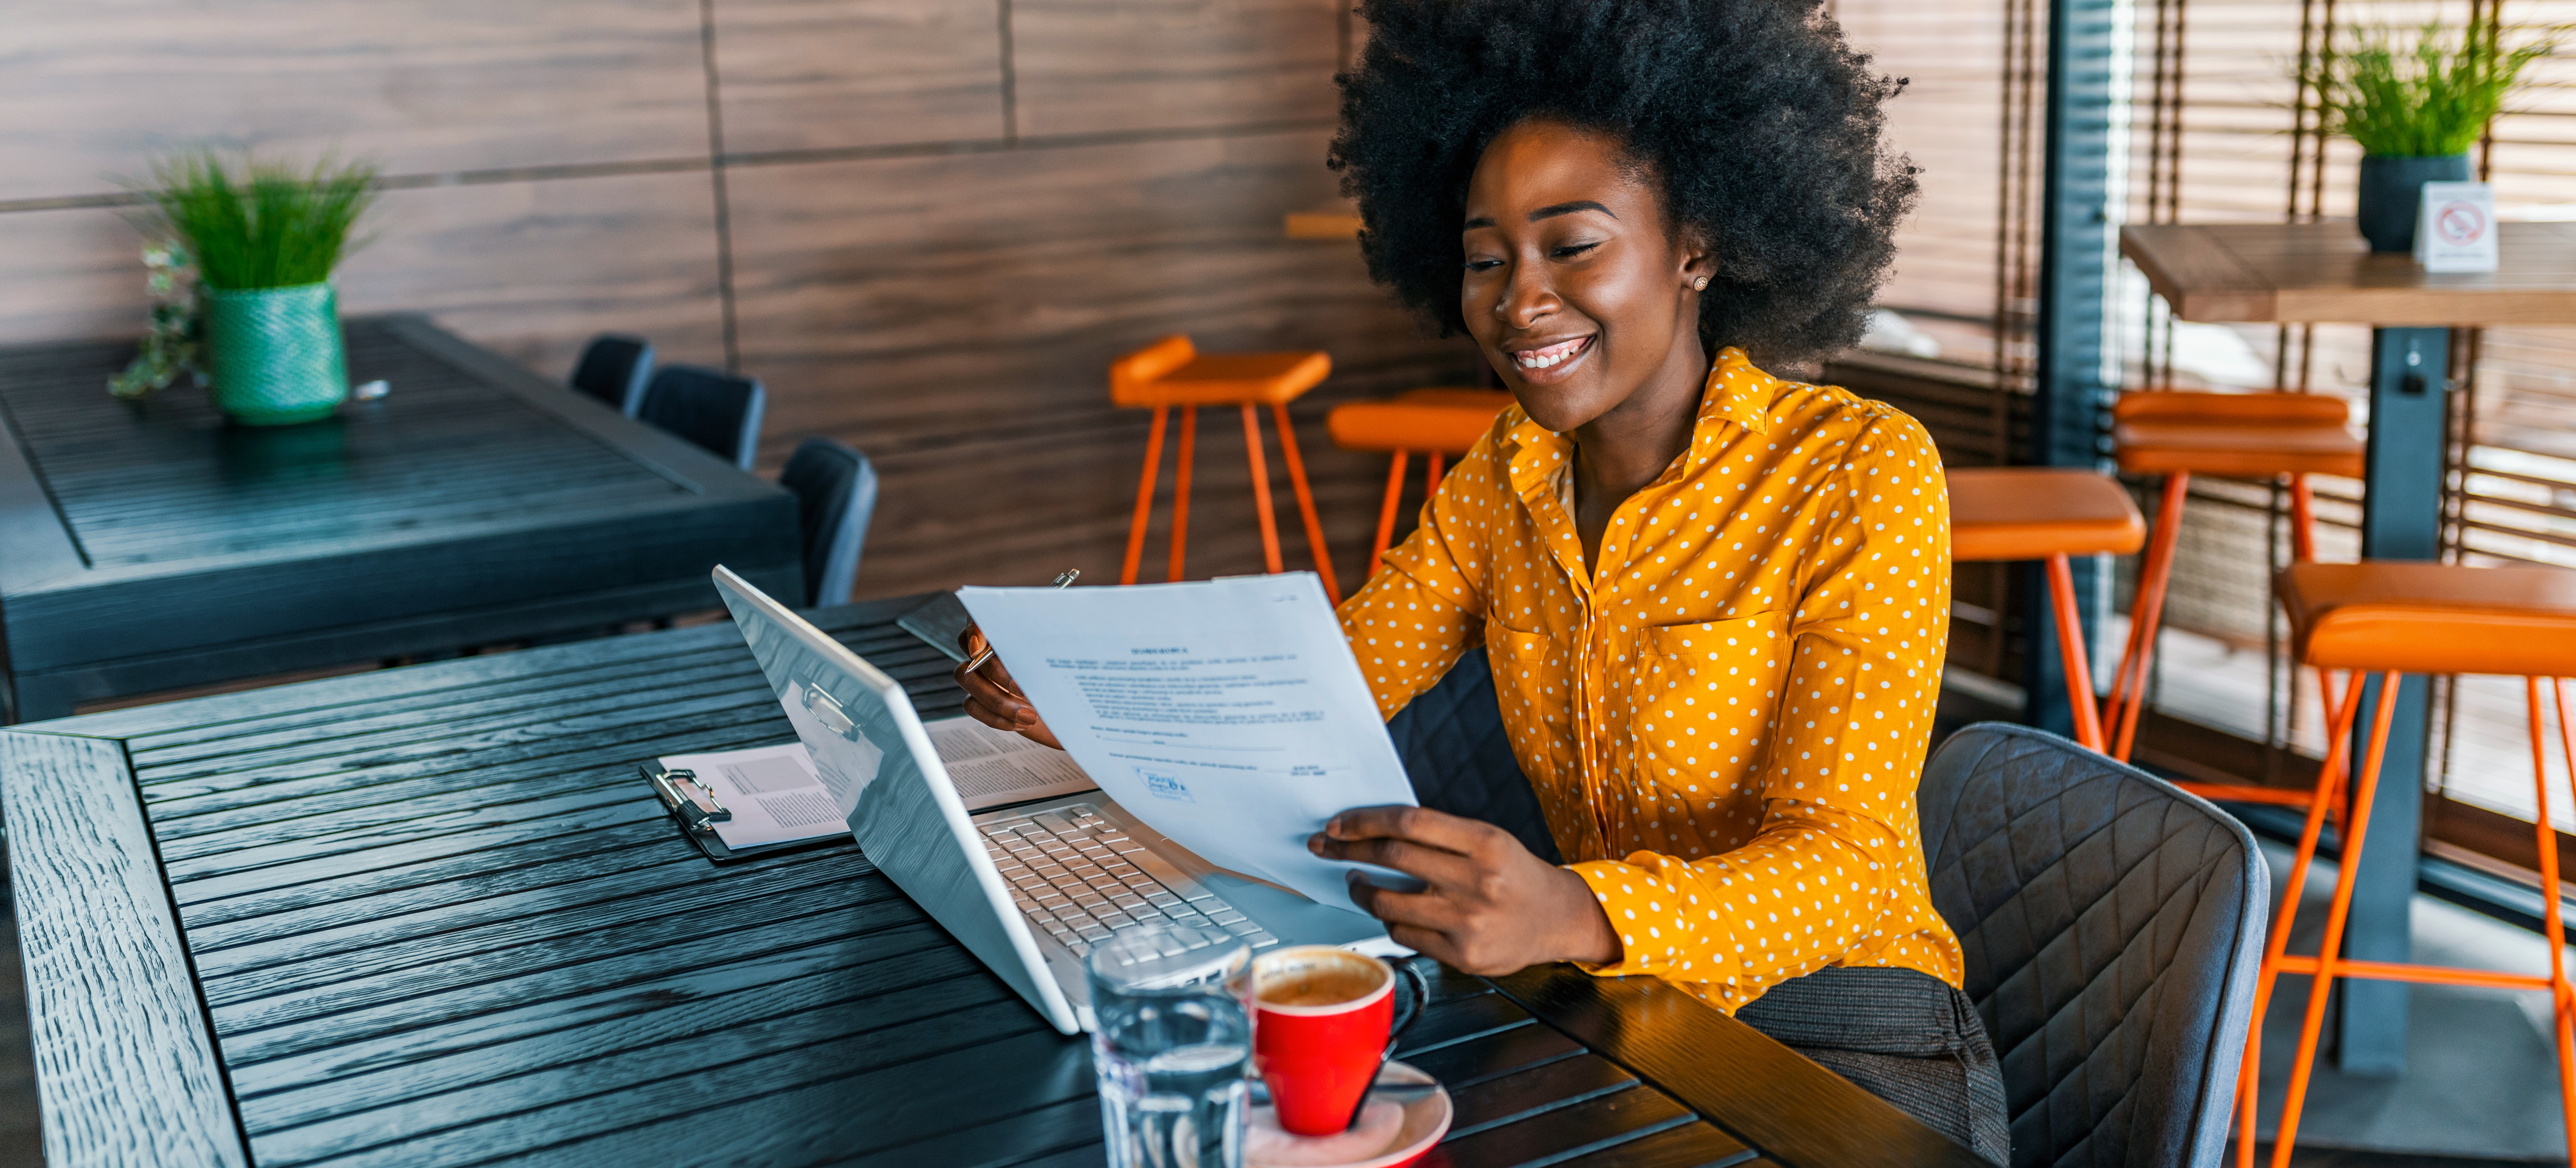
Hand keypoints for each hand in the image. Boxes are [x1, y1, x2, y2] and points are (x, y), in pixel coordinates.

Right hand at [954, 624, 1061, 749]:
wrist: (1072, 710)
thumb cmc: (1069, 676)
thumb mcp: (1068, 652)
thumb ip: (1054, 639)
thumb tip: (1041, 631)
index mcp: (1009, 629)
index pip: (980, 616)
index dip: (974, 628)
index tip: (980, 647)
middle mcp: (990, 649)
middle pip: (972, 652)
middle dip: (996, 672)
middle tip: (1021, 688)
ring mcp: (982, 674)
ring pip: (966, 679)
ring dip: (998, 700)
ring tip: (1030, 714)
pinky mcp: (981, 699)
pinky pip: (972, 706)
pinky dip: (996, 717)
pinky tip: (1021, 721)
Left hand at [1308, 806, 1620, 974]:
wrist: (1556, 919)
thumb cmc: (1515, 874)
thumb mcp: (1488, 839)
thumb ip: (1440, 834)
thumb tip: (1374, 830)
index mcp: (1485, 842)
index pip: (1409, 823)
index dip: (1364, 821)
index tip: (1338, 824)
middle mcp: (1477, 880)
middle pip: (1393, 857)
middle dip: (1349, 850)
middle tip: (1326, 846)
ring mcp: (1469, 920)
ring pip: (1390, 902)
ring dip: (1362, 890)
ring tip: (1356, 882)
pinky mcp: (1463, 954)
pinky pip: (1405, 934)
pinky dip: (1389, 920)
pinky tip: (1392, 911)